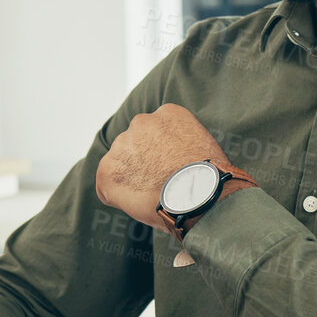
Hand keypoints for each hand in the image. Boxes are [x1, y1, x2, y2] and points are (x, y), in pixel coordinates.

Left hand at [95, 103, 228, 227]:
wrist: (201, 197)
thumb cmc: (209, 178)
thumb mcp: (203, 144)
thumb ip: (181, 141)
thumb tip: (173, 158)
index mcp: (167, 113)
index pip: (156, 131)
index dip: (162, 153)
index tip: (171, 167)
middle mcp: (141, 122)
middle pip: (136, 143)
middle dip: (143, 161)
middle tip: (160, 182)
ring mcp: (122, 145)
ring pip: (121, 163)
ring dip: (131, 177)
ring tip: (153, 195)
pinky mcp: (108, 170)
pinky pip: (107, 186)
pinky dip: (118, 197)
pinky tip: (139, 203)